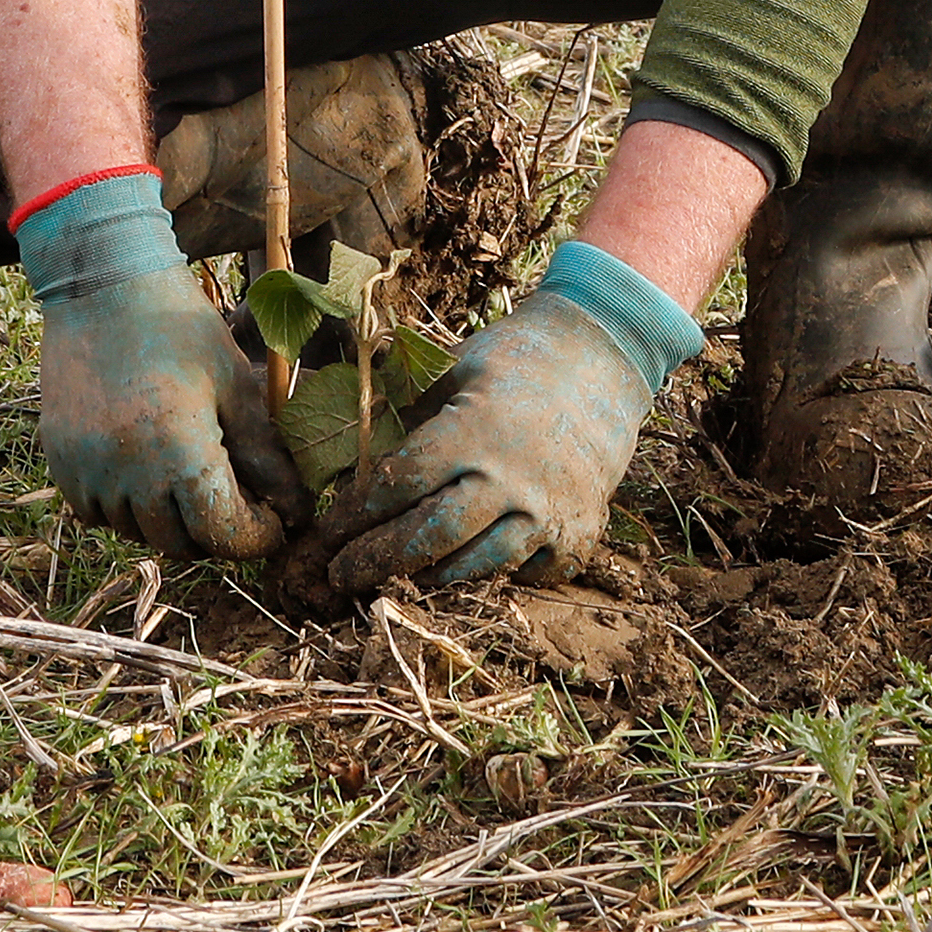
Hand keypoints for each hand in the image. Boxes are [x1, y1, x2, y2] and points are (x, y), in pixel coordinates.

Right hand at [19, 174, 309, 559]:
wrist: (102, 283)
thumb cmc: (179, 325)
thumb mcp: (234, 382)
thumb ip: (266, 454)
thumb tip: (299, 509)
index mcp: (178, 452)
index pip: (223, 533)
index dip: (257, 536)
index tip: (276, 521)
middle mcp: (127, 474)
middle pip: (182, 541)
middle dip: (218, 530)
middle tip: (241, 497)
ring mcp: (87, 473)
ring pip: (139, 531)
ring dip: (171, 519)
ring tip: (192, 472)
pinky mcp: (60, 465)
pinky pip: (99, 513)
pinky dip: (128, 505)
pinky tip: (146, 465)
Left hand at [316, 288, 655, 592]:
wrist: (606, 354)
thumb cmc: (519, 355)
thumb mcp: (457, 367)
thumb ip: (412, 413)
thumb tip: (356, 458)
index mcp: (473, 430)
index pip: (397, 485)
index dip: (354, 514)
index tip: (325, 533)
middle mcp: (510, 478)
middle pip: (428, 538)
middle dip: (375, 562)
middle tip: (339, 576)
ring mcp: (548, 512)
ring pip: (474, 568)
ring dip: (429, 577)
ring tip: (398, 577)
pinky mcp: (577, 534)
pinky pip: (525, 575)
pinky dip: (492, 576)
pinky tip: (465, 569)